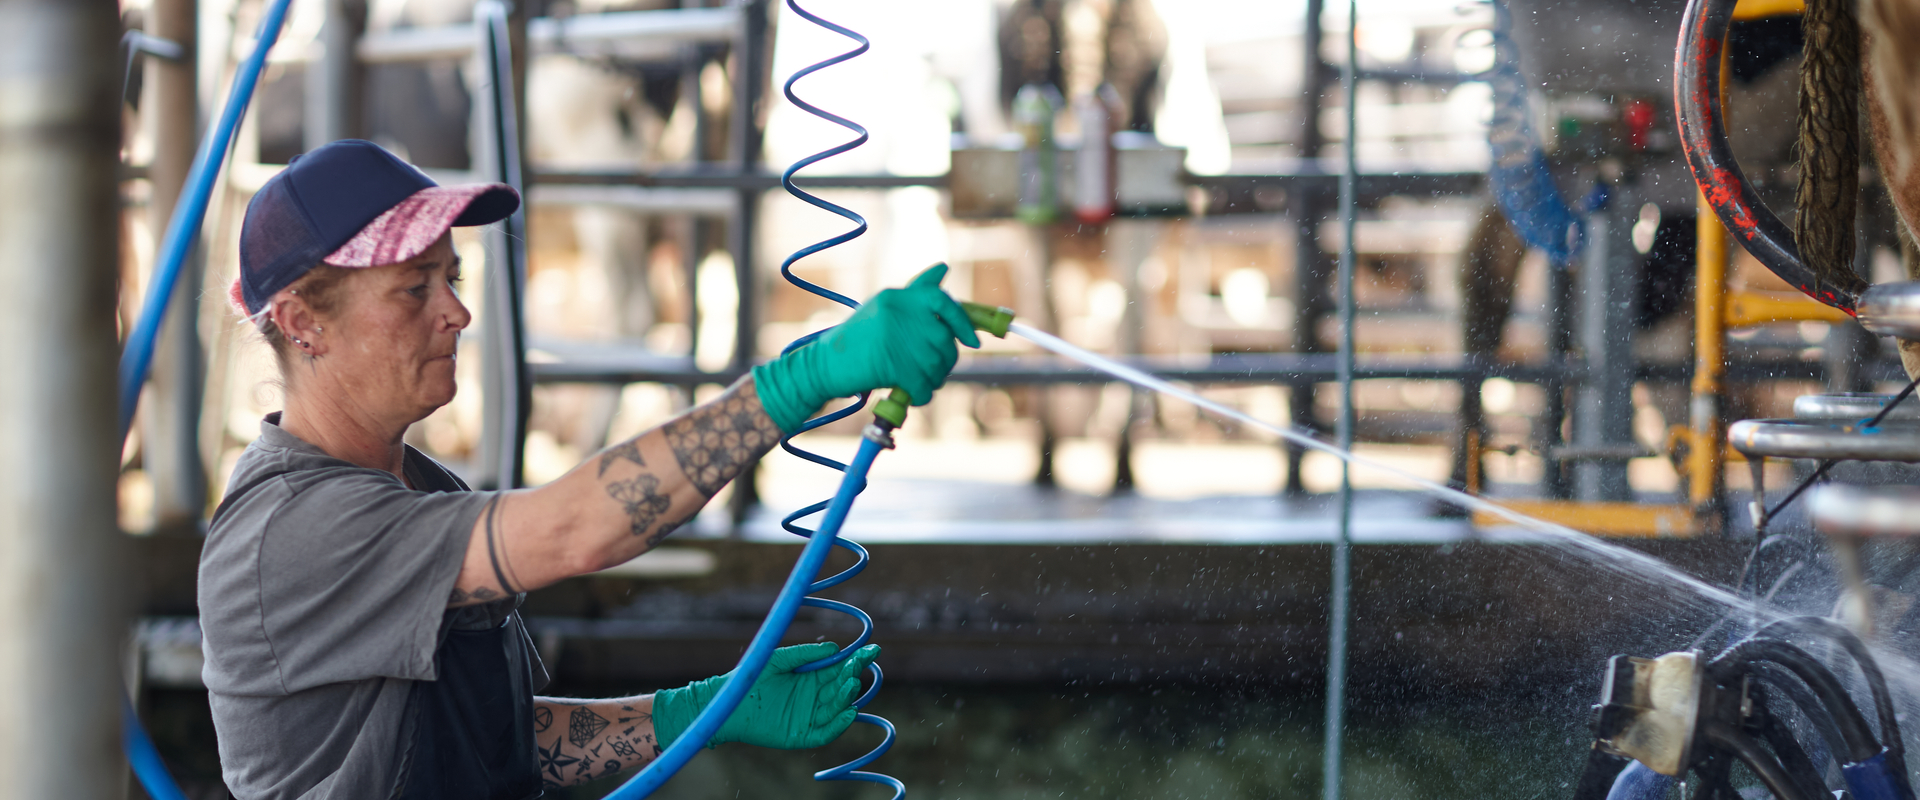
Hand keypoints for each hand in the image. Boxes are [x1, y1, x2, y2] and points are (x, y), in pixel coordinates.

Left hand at [653, 642, 880, 749]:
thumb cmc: (752, 678)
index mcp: (812, 678)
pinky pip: (825, 732)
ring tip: (851, 684)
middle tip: (858, 666)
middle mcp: (815, 698)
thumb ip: (805, 654)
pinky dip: (838, 725)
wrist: (730, 702)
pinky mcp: (802, 735)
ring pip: (837, 709)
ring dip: (847, 698)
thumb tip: (835, 649)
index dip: (857, 661)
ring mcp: (810, 717)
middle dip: (852, 676)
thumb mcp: (780, 660)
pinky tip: (847, 712)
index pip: (841, 669)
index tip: (873, 650)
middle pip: (842, 688)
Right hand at [751, 264, 980, 432]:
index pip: (941, 300)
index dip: (963, 321)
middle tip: (932, 370)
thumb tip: (943, 268)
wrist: (820, 366)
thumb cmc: (855, 340)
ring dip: (932, 379)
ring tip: (916, 381)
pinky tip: (910, 393)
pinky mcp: (892, 366)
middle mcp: (897, 313)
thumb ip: (915, 294)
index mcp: (895, 296)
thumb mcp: (883, 309)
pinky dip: (921, 395)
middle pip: (944, 339)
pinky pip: (923, 385)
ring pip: (937, 365)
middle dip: (945, 360)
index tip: (973, 340)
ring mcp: (894, 339)